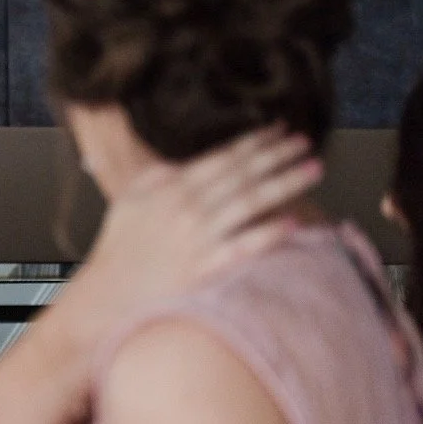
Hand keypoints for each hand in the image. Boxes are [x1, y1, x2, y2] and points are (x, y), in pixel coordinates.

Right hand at [63, 124, 321, 340]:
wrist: (109, 292)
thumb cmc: (119, 247)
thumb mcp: (129, 198)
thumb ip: (159, 174)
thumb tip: (188, 160)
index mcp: (171, 187)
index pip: (223, 157)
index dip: (256, 141)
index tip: (280, 130)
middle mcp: (188, 208)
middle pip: (244, 175)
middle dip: (279, 156)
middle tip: (307, 143)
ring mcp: (198, 238)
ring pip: (251, 203)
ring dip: (285, 184)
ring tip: (313, 171)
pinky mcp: (205, 267)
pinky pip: (244, 246)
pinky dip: (269, 234)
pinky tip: (294, 223)